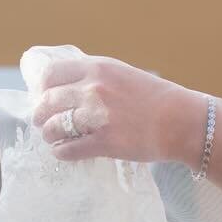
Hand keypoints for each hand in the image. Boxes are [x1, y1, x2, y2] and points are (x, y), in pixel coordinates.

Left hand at [29, 54, 207, 165]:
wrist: (181, 121)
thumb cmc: (155, 98)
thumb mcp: (123, 74)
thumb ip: (96, 77)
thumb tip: (69, 86)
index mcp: (97, 68)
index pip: (51, 74)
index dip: (42, 88)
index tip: (43, 97)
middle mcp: (93, 89)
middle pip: (48, 101)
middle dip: (41, 114)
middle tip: (42, 122)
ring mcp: (97, 116)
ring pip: (54, 126)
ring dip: (49, 135)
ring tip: (52, 138)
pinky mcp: (104, 142)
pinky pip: (69, 149)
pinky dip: (61, 152)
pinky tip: (62, 152)